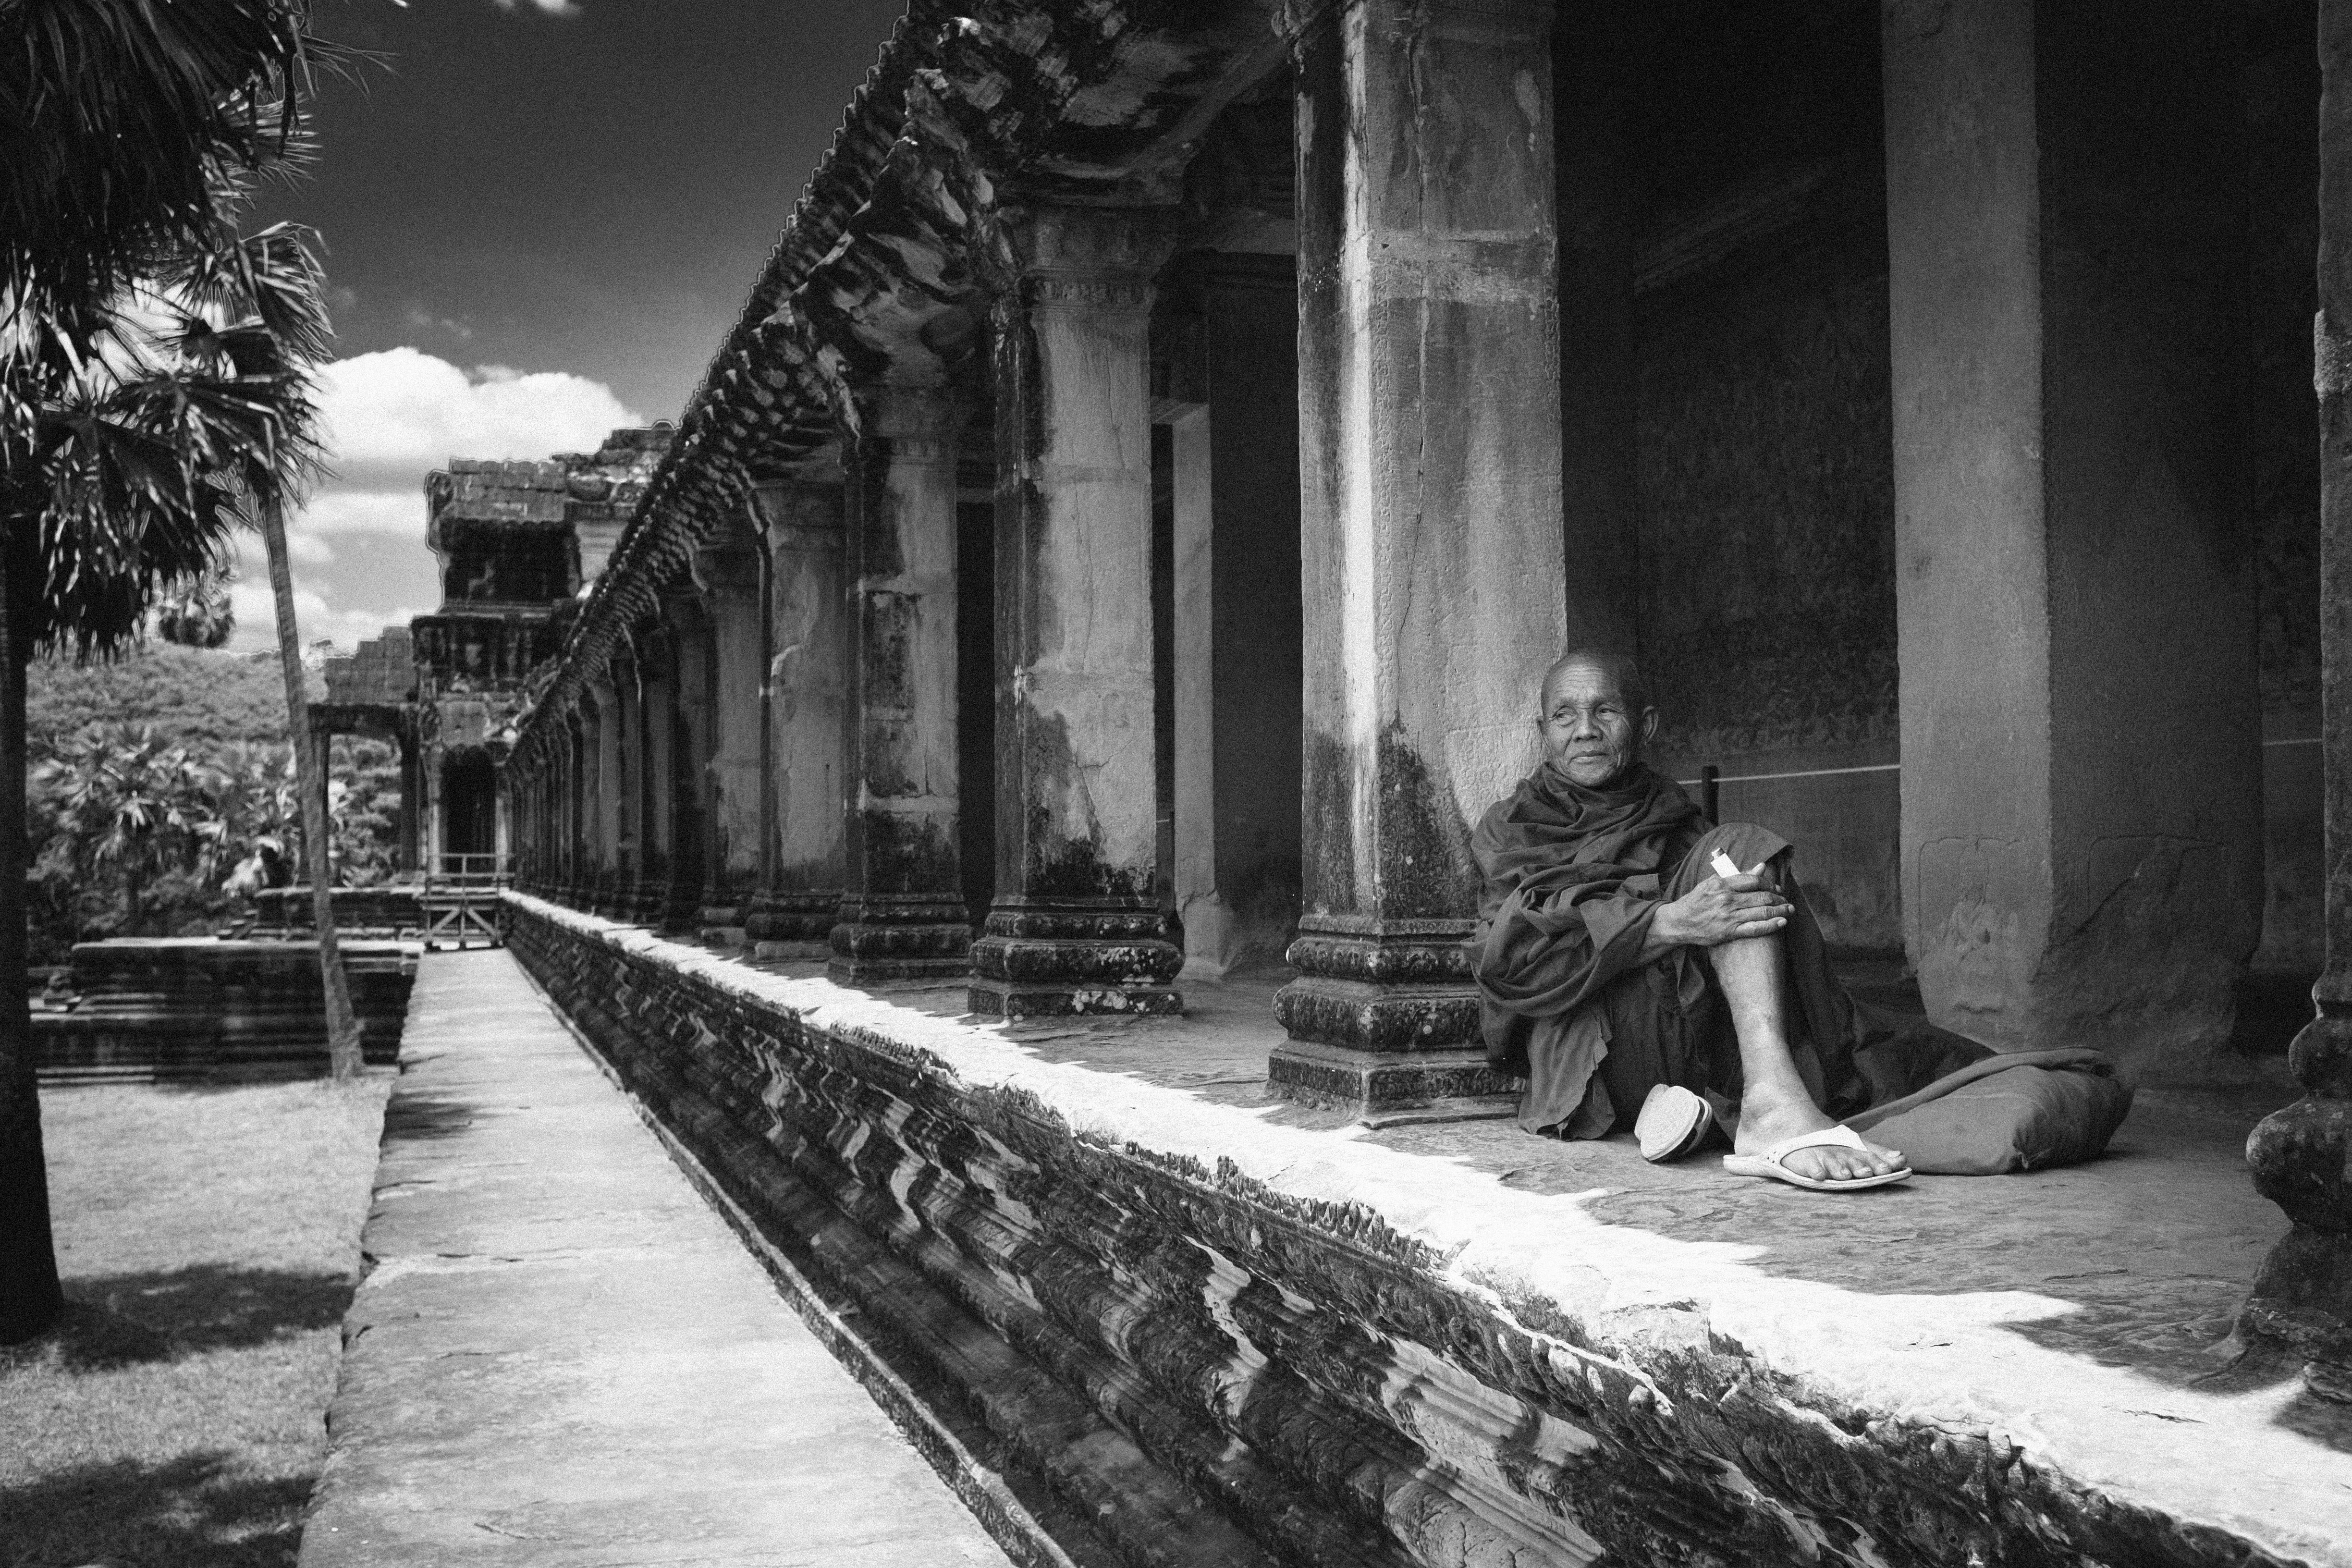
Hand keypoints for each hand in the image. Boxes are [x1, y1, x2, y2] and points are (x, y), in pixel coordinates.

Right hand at [1653, 871, 1792, 948]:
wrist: (1679, 922)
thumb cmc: (1697, 900)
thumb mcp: (1713, 883)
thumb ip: (1738, 875)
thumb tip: (1761, 867)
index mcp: (1722, 884)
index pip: (1754, 881)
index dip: (1770, 884)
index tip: (1777, 888)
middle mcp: (1727, 899)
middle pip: (1762, 896)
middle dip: (1779, 898)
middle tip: (1787, 901)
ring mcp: (1728, 916)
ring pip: (1762, 912)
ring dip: (1780, 911)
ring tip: (1790, 910)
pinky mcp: (1729, 931)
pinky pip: (1755, 928)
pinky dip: (1771, 925)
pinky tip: (1782, 922)